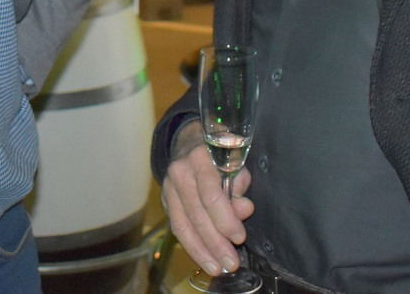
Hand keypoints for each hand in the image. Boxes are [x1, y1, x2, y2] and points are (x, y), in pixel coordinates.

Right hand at [161, 119, 254, 277]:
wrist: (190, 140)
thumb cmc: (219, 153)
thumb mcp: (235, 163)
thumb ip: (239, 187)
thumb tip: (244, 210)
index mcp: (200, 157)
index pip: (211, 194)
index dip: (225, 219)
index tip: (239, 237)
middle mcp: (180, 171)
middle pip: (197, 214)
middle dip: (215, 242)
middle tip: (230, 263)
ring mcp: (168, 186)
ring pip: (183, 225)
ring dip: (202, 250)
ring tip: (217, 268)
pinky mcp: (165, 200)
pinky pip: (177, 227)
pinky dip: (191, 246)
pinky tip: (204, 258)